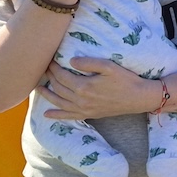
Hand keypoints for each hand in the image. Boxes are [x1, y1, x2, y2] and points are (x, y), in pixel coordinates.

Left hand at [39, 57, 164, 120]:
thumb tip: (70, 61)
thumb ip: (89, 63)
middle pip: (59, 88)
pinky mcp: (89, 114)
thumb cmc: (126, 80)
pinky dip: (56, 116)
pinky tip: (46, 115)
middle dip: (49, 77)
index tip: (49, 59)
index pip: (62, 76)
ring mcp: (84, 109)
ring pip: (59, 103)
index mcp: (84, 87)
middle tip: (44, 68)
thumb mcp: (109, 66)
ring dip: (47, 95)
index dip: (54, 67)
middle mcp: (81, 100)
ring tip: (38, 88)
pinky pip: (68, 117)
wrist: (138, 98)